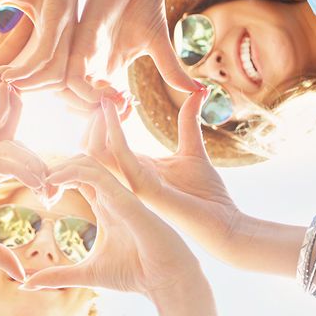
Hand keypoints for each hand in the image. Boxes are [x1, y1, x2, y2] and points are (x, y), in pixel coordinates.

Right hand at [0, 0, 88, 90]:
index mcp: (55, 32)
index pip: (49, 71)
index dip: (27, 82)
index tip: (1, 79)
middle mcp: (64, 35)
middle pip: (55, 81)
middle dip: (28, 91)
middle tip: (2, 85)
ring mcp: (64, 27)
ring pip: (53, 75)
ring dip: (28, 85)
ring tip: (4, 81)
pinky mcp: (61, 15)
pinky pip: (48, 54)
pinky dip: (30, 70)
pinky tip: (10, 72)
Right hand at [0, 141, 48, 279]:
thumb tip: (21, 275)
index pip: (19, 163)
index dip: (40, 175)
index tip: (54, 198)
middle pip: (20, 150)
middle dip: (43, 166)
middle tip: (57, 192)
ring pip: (11, 149)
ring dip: (35, 164)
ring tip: (48, 187)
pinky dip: (18, 166)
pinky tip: (33, 181)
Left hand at [24, 155, 200, 297]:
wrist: (166, 281)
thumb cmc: (135, 273)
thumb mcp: (87, 273)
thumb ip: (58, 275)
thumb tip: (26, 284)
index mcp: (105, 205)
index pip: (76, 177)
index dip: (55, 180)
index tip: (40, 198)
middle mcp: (111, 194)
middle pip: (78, 163)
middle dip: (54, 170)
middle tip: (38, 190)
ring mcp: (118, 193)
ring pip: (85, 161)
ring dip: (59, 168)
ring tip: (43, 187)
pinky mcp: (125, 198)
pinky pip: (95, 173)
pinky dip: (70, 172)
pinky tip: (53, 185)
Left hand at [66, 0, 200, 107]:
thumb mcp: (159, 43)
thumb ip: (171, 71)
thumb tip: (198, 93)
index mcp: (106, 66)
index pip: (100, 103)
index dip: (113, 114)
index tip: (134, 111)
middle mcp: (91, 63)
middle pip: (81, 104)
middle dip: (101, 116)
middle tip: (126, 111)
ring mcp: (83, 54)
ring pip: (70, 96)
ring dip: (93, 107)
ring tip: (120, 100)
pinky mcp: (79, 41)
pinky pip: (69, 77)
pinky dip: (86, 92)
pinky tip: (112, 89)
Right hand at [85, 93, 240, 259]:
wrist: (225, 222)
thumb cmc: (208, 193)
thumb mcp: (192, 149)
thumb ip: (187, 121)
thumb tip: (196, 93)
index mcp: (136, 168)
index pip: (105, 142)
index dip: (106, 116)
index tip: (121, 95)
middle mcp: (128, 176)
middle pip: (91, 146)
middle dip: (95, 117)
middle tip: (111, 95)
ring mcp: (133, 184)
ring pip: (95, 152)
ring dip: (98, 122)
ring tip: (110, 100)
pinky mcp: (144, 188)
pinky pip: (119, 157)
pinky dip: (114, 131)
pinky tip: (117, 111)